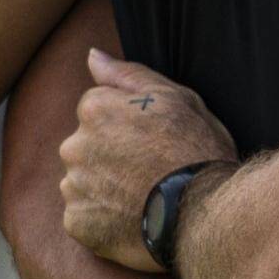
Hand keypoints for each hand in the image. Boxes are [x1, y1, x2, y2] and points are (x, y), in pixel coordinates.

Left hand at [62, 50, 233, 270]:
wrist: (204, 212)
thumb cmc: (197, 150)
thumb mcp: (176, 98)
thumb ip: (127, 75)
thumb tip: (92, 56)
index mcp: (95, 109)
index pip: (98, 108)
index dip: (128, 123)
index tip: (154, 138)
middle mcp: (74, 146)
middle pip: (87, 144)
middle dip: (110, 153)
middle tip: (151, 168)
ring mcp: (74, 186)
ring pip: (83, 179)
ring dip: (105, 184)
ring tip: (144, 195)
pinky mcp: (77, 222)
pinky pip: (84, 215)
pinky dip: (104, 216)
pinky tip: (133, 216)